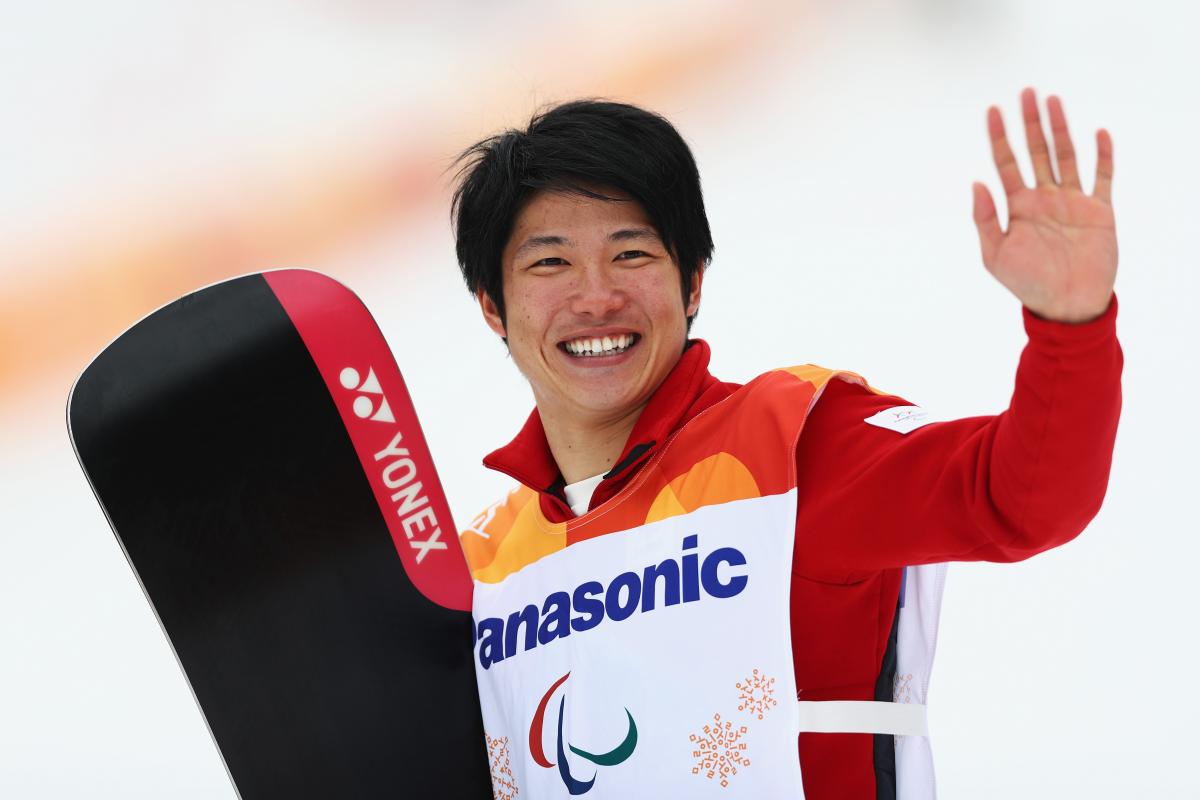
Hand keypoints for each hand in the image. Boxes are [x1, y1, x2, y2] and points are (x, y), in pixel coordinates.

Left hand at [971, 87, 1116, 322]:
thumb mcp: (996, 255)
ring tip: (1053, 101)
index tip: (993, 110)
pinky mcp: (1099, 210)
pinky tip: (1098, 133)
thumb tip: (975, 183)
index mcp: (1019, 206)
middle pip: (1036, 151)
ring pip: (1066, 156)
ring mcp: (1072, 202)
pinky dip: (1103, 156)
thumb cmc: (1027, 284)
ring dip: (1060, 129)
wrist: (1067, 306)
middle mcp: (1045, 198)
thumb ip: (985, 219)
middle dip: (1030, 122)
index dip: (999, 137)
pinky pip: (1102, 177)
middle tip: (1027, 92)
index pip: (1006, 163)